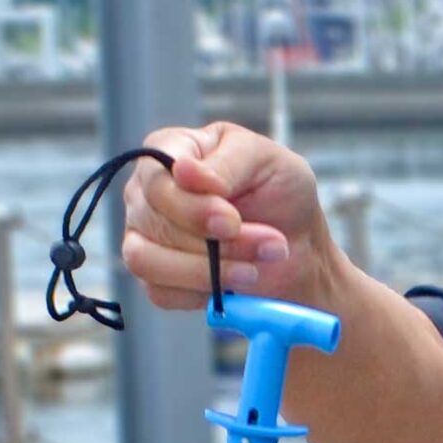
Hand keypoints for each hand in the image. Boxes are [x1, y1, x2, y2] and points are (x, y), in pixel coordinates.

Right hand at [118, 121, 338, 314]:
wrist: (298, 244)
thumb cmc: (280, 192)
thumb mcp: (268, 161)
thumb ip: (227, 162)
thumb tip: (183, 171)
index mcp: (170, 149)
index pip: (155, 178)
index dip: (192, 206)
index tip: (233, 220)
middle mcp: (147, 191)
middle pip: (154, 222)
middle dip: (217, 243)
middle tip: (268, 243)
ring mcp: (144, 235)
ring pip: (148, 260)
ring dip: (208, 272)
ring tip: (254, 270)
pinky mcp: (155, 277)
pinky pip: (160, 293)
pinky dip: (203, 293)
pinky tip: (235, 285)